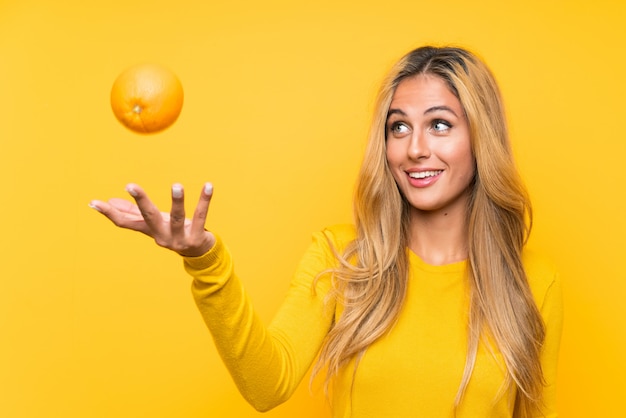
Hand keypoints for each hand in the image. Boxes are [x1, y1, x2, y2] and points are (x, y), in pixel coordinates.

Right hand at [89, 183, 215, 256]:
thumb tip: (111, 201)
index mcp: (149, 231)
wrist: (200, 253)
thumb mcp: (154, 222)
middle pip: (149, 218)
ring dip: (177, 202)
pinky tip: (208, 186)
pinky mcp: (197, 238)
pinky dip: (204, 200)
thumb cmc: (174, 231)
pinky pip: (201, 216)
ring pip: (178, 219)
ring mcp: (180, 239)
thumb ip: (134, 213)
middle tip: (130, 185)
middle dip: (140, 202)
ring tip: (176, 185)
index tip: (94, 202)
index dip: (109, 213)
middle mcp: (162, 236)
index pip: (125, 222)